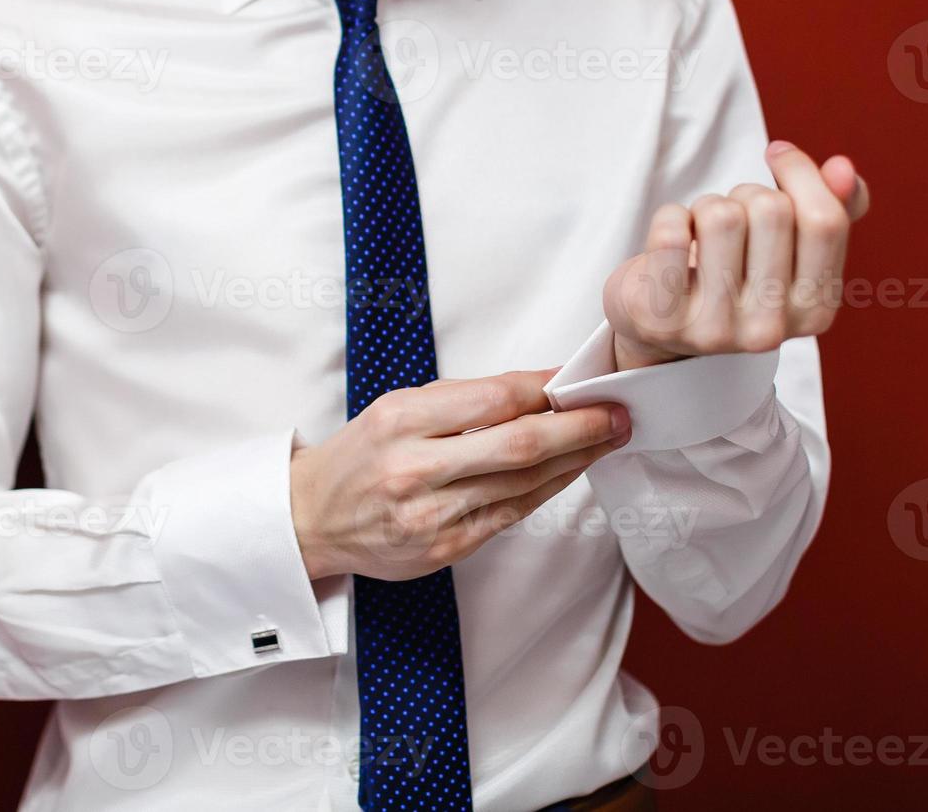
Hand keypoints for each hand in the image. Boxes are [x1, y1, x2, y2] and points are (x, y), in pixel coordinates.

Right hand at [290, 370, 631, 580]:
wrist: (311, 519)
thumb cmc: (362, 455)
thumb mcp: (397, 408)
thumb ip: (462, 400)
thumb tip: (536, 389)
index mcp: (401, 421)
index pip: (493, 398)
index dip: (545, 388)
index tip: (578, 378)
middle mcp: (416, 469)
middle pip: (519, 445)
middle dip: (579, 428)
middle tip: (616, 414)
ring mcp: (432, 516)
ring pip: (524, 483)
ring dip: (575, 460)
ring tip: (606, 439)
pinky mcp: (445, 549)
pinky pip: (511, 514)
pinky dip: (547, 489)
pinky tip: (570, 471)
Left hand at [604, 142, 870, 370]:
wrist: (664, 321)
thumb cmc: (735, 271)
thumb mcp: (790, 246)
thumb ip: (832, 205)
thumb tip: (842, 169)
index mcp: (816, 311)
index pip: (825, 222)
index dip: (800, 172)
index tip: (777, 153)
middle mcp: (770, 331)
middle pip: (771, 210)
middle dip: (745, 194)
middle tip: (729, 219)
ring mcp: (715, 331)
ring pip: (720, 215)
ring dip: (706, 205)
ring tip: (700, 233)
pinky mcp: (664, 320)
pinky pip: (670, 233)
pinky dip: (669, 217)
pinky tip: (672, 241)